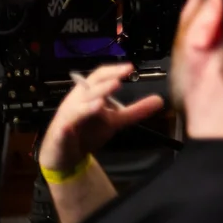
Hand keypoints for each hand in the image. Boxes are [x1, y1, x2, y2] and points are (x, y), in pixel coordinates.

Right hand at [38, 63, 163, 172]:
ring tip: (109, 93)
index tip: (131, 67)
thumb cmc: (87, 132)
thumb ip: (136, 110)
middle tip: (123, 76)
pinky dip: (78, 117)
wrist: (63, 155)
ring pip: (79, 103)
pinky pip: (68, 123)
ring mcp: (69, 115)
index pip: (100, 76)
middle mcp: (77, 100)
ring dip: (94, 97)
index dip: (113, 70)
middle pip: (91, 86)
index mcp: (89, 94)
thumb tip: (160, 100)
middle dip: (107, 81)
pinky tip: (89, 113)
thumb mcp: (115, 120)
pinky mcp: (62, 132)